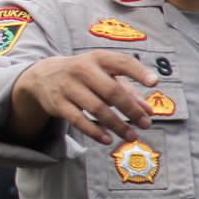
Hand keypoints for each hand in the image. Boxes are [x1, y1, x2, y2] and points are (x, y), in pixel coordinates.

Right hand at [8, 51, 158, 144]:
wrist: (43, 76)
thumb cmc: (84, 74)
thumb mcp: (104, 74)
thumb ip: (128, 90)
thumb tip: (149, 111)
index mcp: (98, 58)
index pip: (121, 62)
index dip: (138, 72)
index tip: (154, 83)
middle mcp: (82, 69)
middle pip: (111, 91)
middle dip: (131, 109)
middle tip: (146, 124)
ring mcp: (68, 87)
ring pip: (97, 108)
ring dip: (117, 124)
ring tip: (132, 136)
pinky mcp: (58, 104)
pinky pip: (79, 120)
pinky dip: (94, 132)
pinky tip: (108, 140)